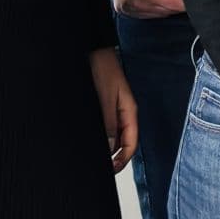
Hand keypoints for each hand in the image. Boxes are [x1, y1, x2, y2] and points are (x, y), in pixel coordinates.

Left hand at [90, 49, 137, 172]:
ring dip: (105, 148)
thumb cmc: (101, 67)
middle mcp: (122, 112)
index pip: (131, 142)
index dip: (123, 159)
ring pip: (112, 136)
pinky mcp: (102, 106)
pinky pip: (104, 127)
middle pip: (123, 142)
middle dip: (114, 157)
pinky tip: (88, 141)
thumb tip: (110, 147)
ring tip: (92, 158)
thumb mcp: (105, 97)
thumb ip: (108, 122)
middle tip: (100, 169)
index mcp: (129, 111)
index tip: (111, 169)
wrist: (90, 49)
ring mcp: (112, 109)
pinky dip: (99, 136)